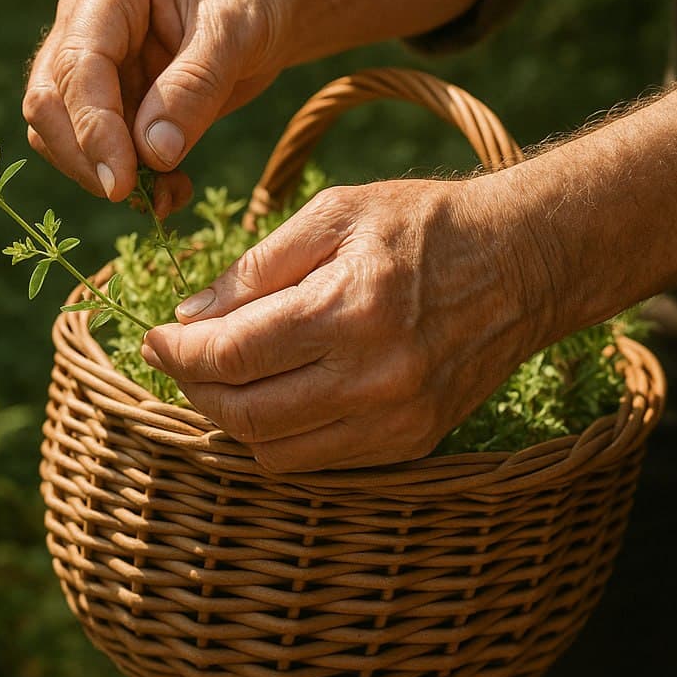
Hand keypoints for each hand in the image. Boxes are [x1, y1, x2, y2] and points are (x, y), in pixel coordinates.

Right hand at [23, 0, 286, 211]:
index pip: (76, 65)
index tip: (119, 184)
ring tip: (169, 193)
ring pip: (65, 134)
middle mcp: (87, 24)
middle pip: (50, 102)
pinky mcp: (116, 100)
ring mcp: (96, 65)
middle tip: (138, 196)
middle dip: (87, 158)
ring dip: (107, 175)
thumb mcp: (236, 33)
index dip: (91, 129)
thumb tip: (152, 154)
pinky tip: (173, 189)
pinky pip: (103, 150)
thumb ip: (194, 88)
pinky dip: (131, 179)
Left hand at [140, 179, 550, 471]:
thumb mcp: (336, 213)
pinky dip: (277, 439)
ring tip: (218, 378)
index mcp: (350, 309)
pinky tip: (270, 398)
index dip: (177, 352)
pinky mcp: (413, 443)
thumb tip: (192, 313)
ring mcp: (397, 421)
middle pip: (245, 414)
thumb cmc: (426, 225)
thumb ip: (258, 265)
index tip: (154, 337)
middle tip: (176, 358)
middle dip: (192, 388)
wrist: (522, 263)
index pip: (232, 355)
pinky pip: (318, 463)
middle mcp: (375, 378)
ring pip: (275, 452)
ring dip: (229, 419)